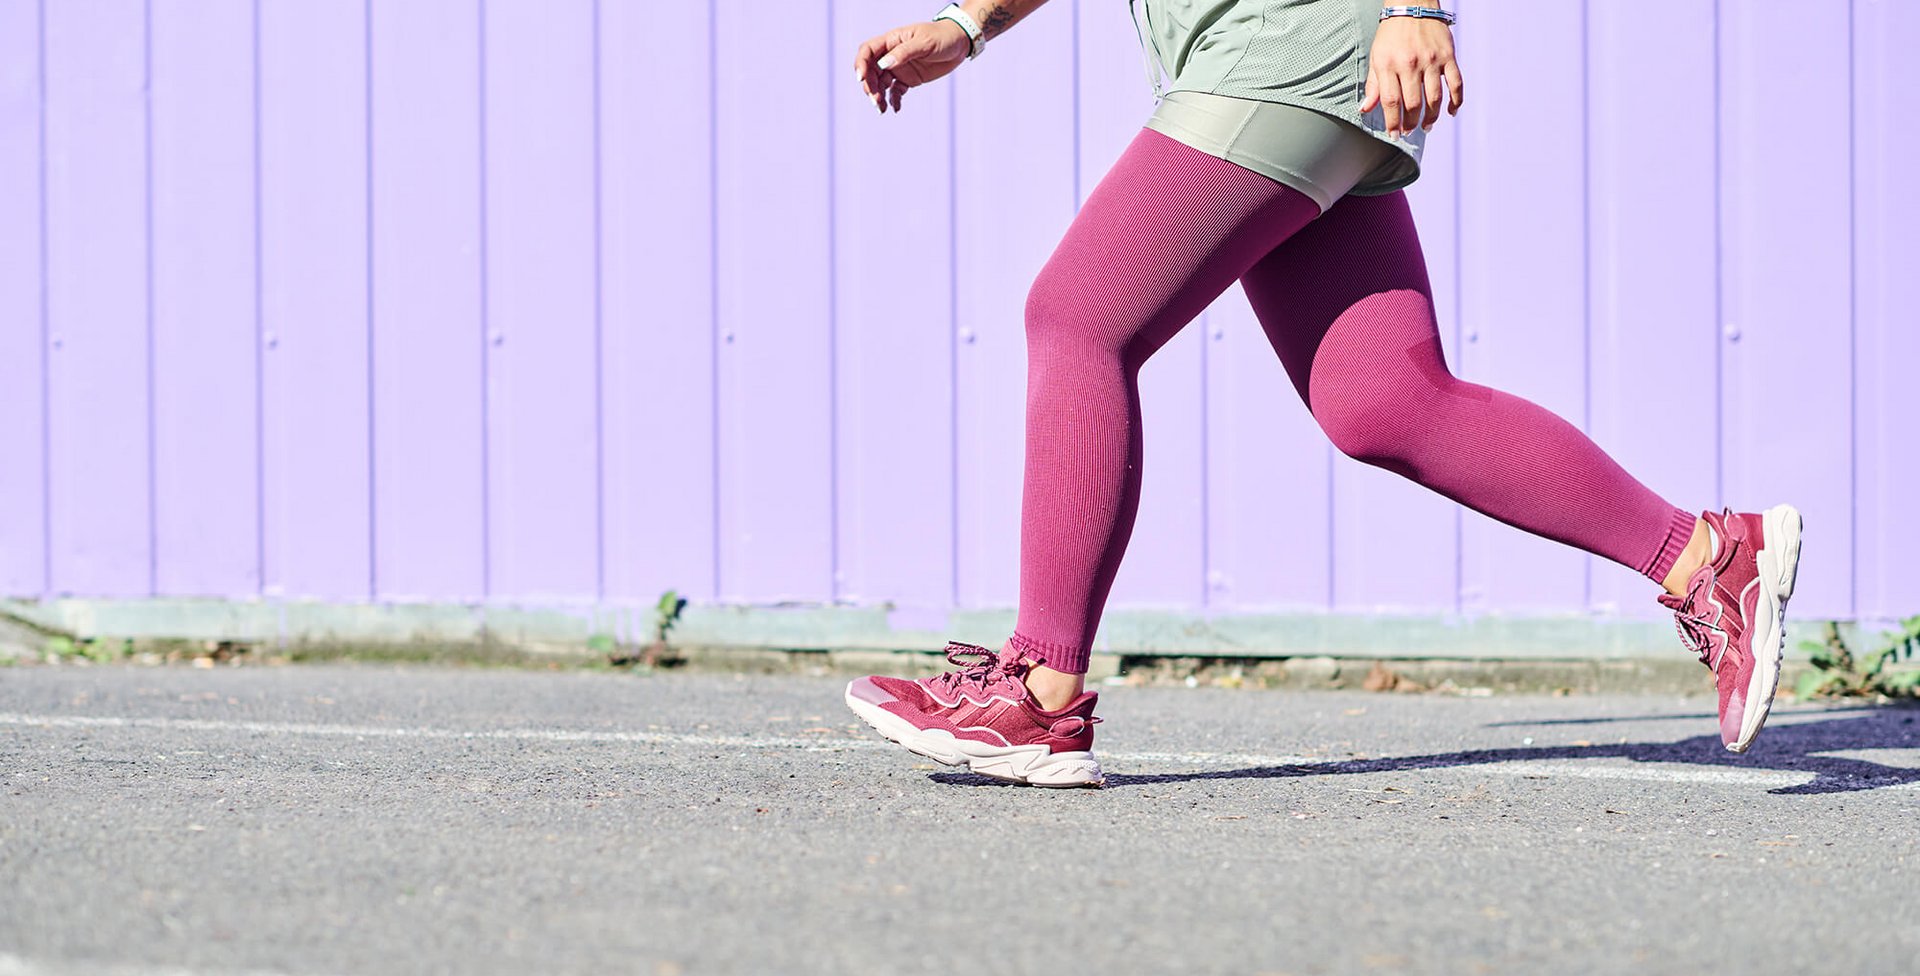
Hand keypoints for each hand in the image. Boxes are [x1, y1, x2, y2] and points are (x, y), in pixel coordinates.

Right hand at [853, 20, 971, 113]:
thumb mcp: (924, 42)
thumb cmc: (942, 36)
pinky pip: (895, 92)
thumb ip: (904, 53)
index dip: (861, 64)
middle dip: (870, 86)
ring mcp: (899, 68)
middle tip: (875, 100)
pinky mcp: (908, 79)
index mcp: (891, 41)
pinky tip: (895, 109)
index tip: (861, 78)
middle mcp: (891, 55)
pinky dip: (893, 100)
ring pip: (881, 84)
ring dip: (878, 96)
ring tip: (881, 109)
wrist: (959, 44)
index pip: (867, 51)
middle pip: (871, 71)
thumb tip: (884, 64)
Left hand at [1361, 14, 1463, 137]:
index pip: (1391, 102)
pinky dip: (1456, 101)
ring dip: (1431, 117)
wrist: (1413, 6)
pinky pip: (1456, 84)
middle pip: (1413, 104)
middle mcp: (1411, 64)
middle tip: (1409, 130)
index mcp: (1390, 65)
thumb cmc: (1391, 34)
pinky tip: (1451, 112)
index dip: (1393, 122)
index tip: (1394, 135)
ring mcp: (1432, 61)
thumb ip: (1373, 85)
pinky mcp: (1448, 56)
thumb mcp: (1376, 57)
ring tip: (1426, 126)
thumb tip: (1365, 109)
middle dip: (1411, 123)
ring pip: (1435, 98)